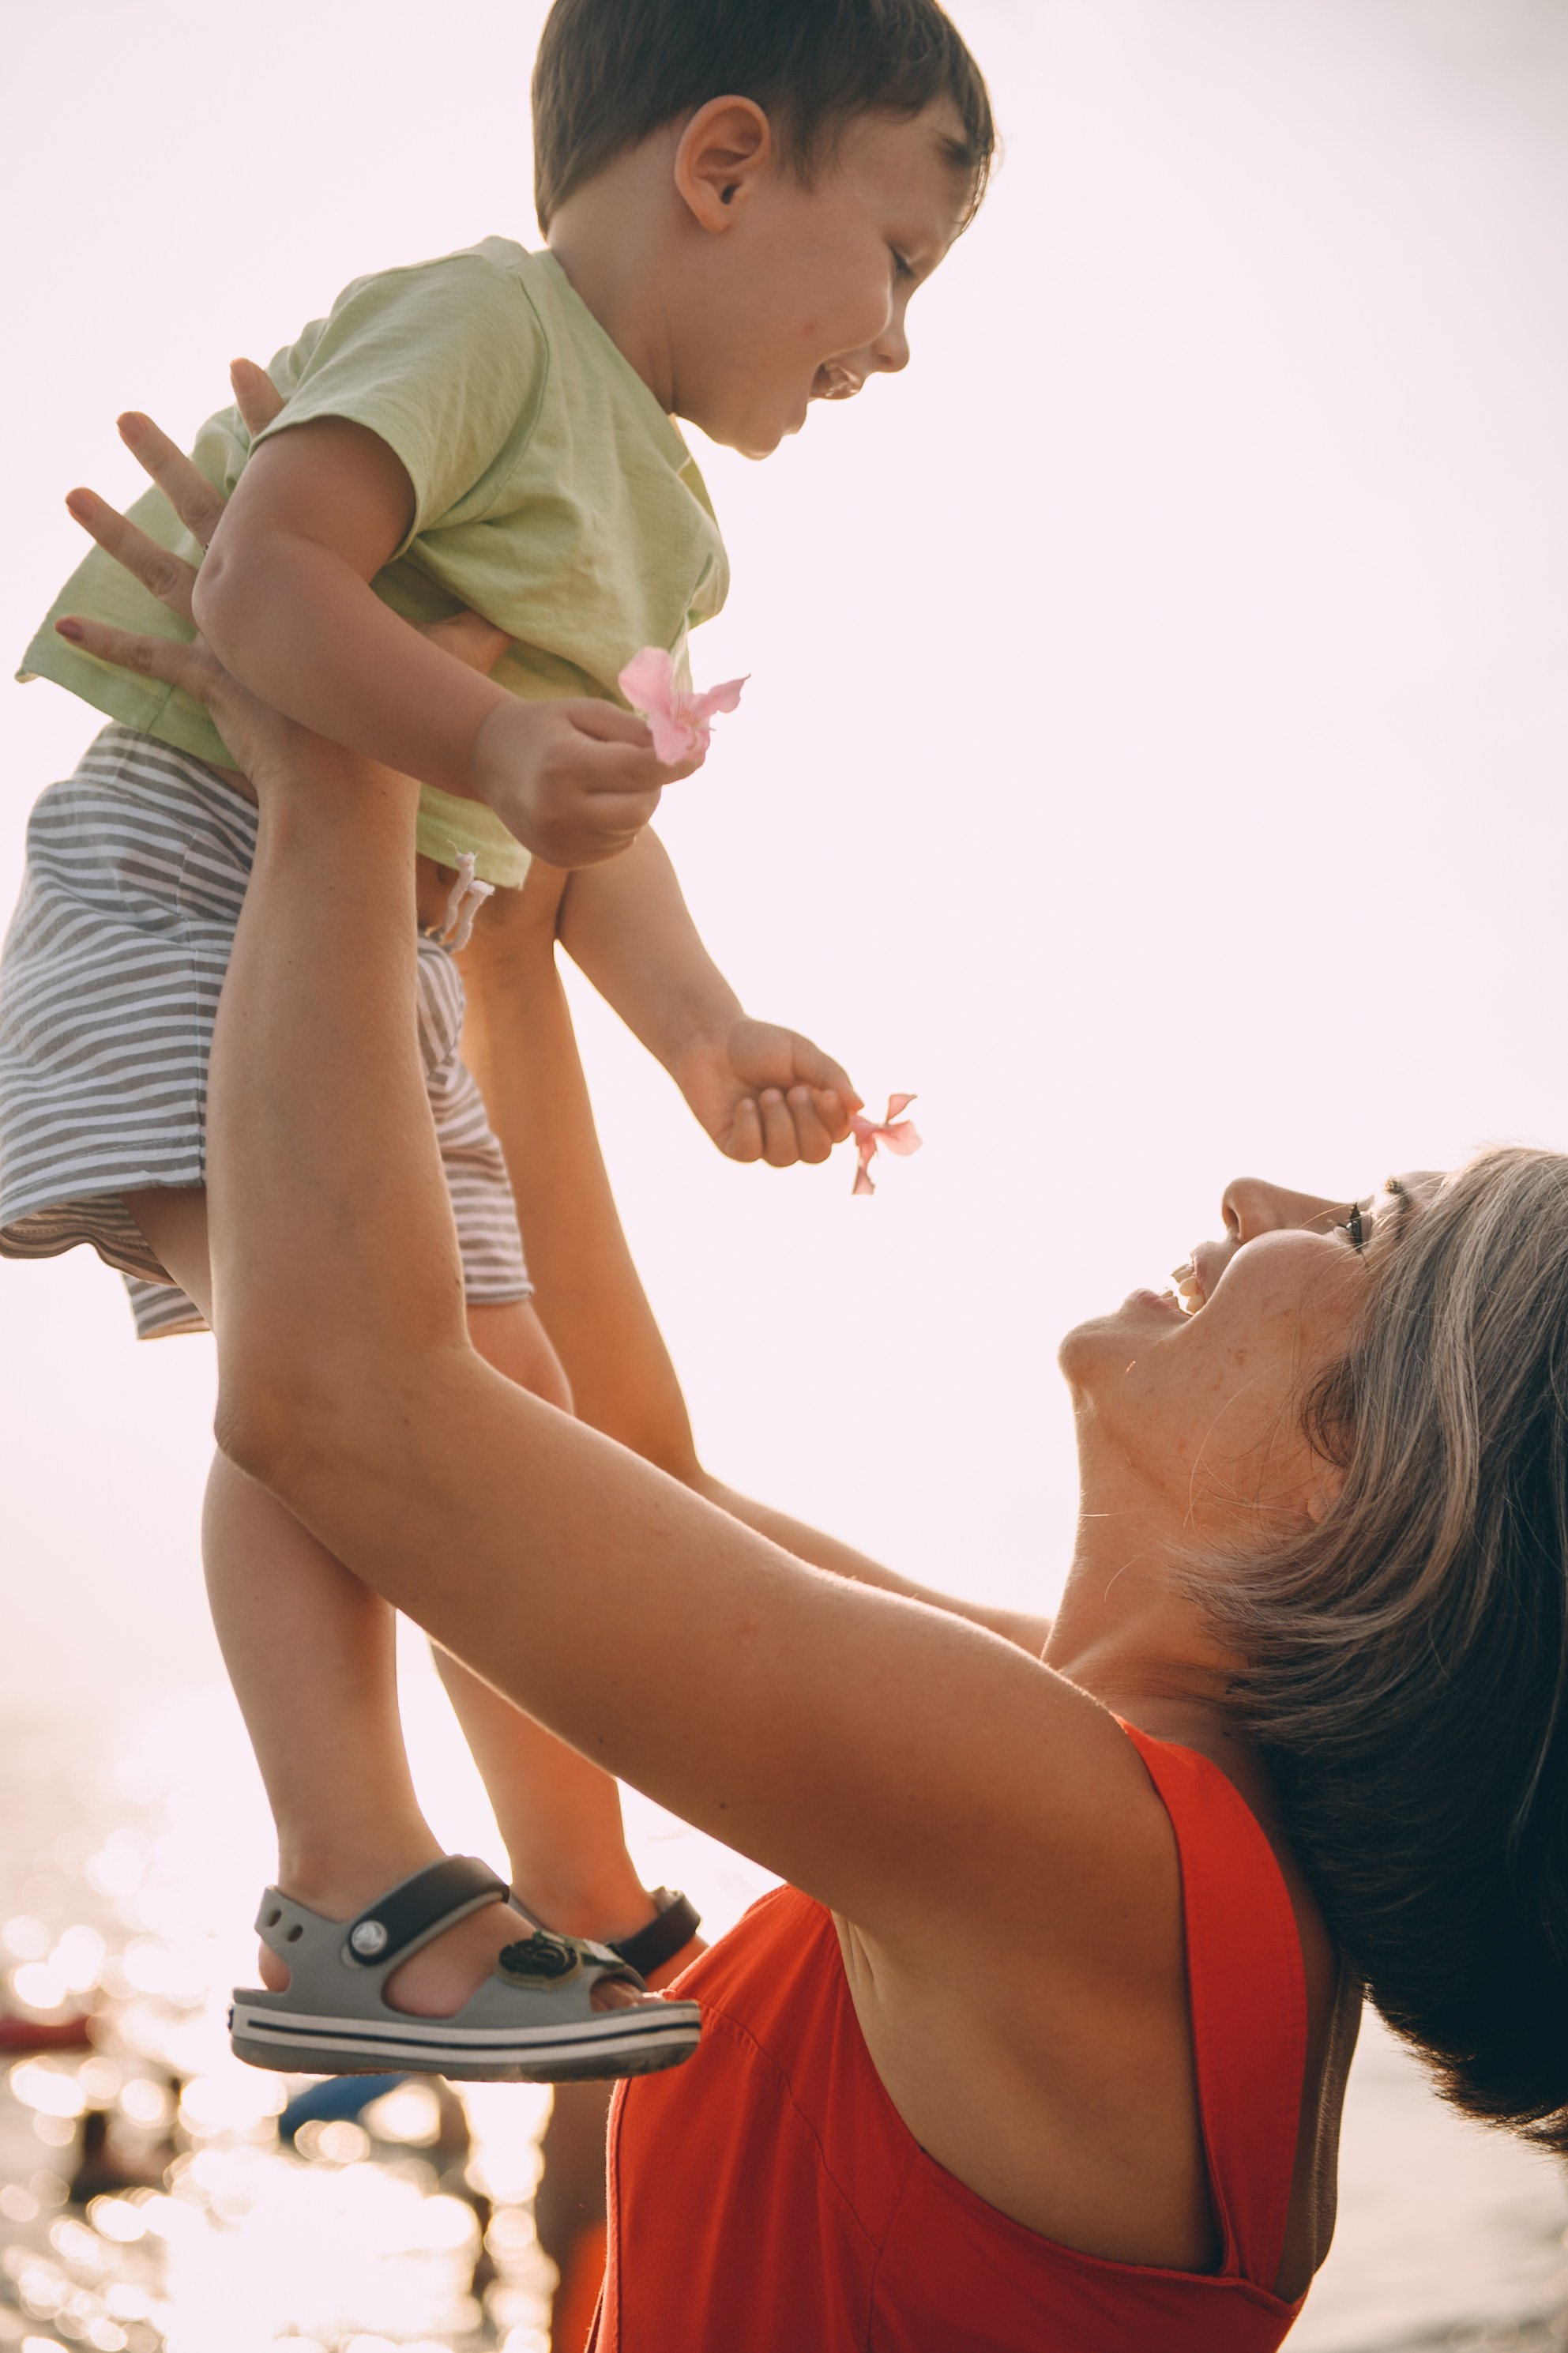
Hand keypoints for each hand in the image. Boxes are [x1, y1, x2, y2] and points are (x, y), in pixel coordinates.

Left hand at [54, 363, 512, 780]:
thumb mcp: (448, 650)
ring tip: (68, 493)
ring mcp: (224, 628)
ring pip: (154, 566)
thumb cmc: (399, 712)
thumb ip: (479, 621)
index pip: (283, 474)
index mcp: (308, 566)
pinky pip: (148, 656)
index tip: (247, 365)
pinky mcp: (207, 674)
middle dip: (164, 456)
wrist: (350, 775)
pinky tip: (63, 627)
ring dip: (110, 530)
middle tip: (127, 416)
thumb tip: (529, 597)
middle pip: (200, 504)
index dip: (269, 417)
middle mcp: (256, 585)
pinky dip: (107, 642)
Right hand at [468, 694, 701, 870]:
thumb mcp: (586, 712)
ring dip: (634, 804)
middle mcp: (560, 810)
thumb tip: (683, 750)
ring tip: (604, 781)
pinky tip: (591, 805)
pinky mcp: (563, 860)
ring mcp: (560, 841)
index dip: (676, 762)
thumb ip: (633, 729)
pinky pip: (617, 845)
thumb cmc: (546, 729)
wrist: (491, 760)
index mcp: (565, 766)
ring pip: (633, 828)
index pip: (638, 769)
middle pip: (641, 806)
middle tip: (639, 764)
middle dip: (652, 785)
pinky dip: (618, 824)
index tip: (699, 753)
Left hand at [668, 1019, 860, 1166]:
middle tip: (792, 1091)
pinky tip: (743, 1104)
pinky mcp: (734, 1145)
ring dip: (778, 1123)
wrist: (712, 1038)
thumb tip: (860, 1107)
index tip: (827, 1096)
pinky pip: (749, 1152)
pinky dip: (750, 1127)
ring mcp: (763, 1141)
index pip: (838, 1134)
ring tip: (765, 1095)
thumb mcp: (802, 1054)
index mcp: (815, 1110)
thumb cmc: (760, 1044)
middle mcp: (792, 1131)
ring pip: (784, 1157)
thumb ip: (832, 1077)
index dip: (835, 1122)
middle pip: (816, 1154)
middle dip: (806, 1123)